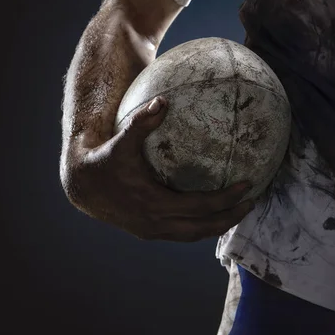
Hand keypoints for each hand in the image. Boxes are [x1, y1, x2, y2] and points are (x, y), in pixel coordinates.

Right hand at [64, 97, 254, 241]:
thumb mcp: (121, 142)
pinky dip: (200, 224)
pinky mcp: (150, 231)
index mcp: (154, 204)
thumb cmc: (104, 161)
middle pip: (203, 228)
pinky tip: (210, 210)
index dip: (226, 199)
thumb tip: (163, 100)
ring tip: (237, 210)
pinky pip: (183, 232)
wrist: (83, 187)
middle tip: (252, 202)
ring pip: (193, 234)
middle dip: (229, 218)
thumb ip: (142, 122)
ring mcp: (153, 230)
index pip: (200, 207)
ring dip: (217, 225)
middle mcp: (156, 223)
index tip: (247, 185)